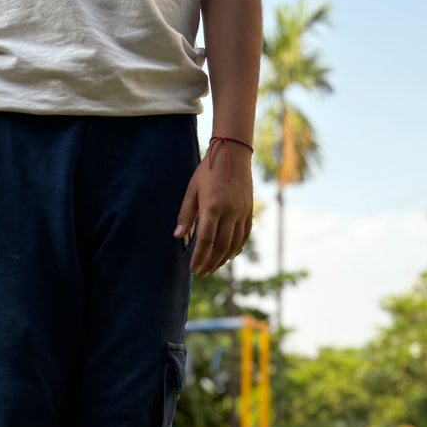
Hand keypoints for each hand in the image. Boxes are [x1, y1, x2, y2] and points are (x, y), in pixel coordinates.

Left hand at [174, 144, 252, 276]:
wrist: (233, 153)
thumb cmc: (208, 171)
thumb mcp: (192, 190)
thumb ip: (186, 214)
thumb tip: (178, 236)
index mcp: (213, 206)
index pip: (206, 240)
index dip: (200, 257)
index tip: (193, 269)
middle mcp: (230, 212)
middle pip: (221, 246)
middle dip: (210, 262)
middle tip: (201, 273)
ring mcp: (242, 212)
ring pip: (234, 243)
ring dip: (222, 259)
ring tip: (212, 268)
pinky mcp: (249, 211)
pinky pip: (244, 235)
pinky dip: (236, 248)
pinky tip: (227, 255)